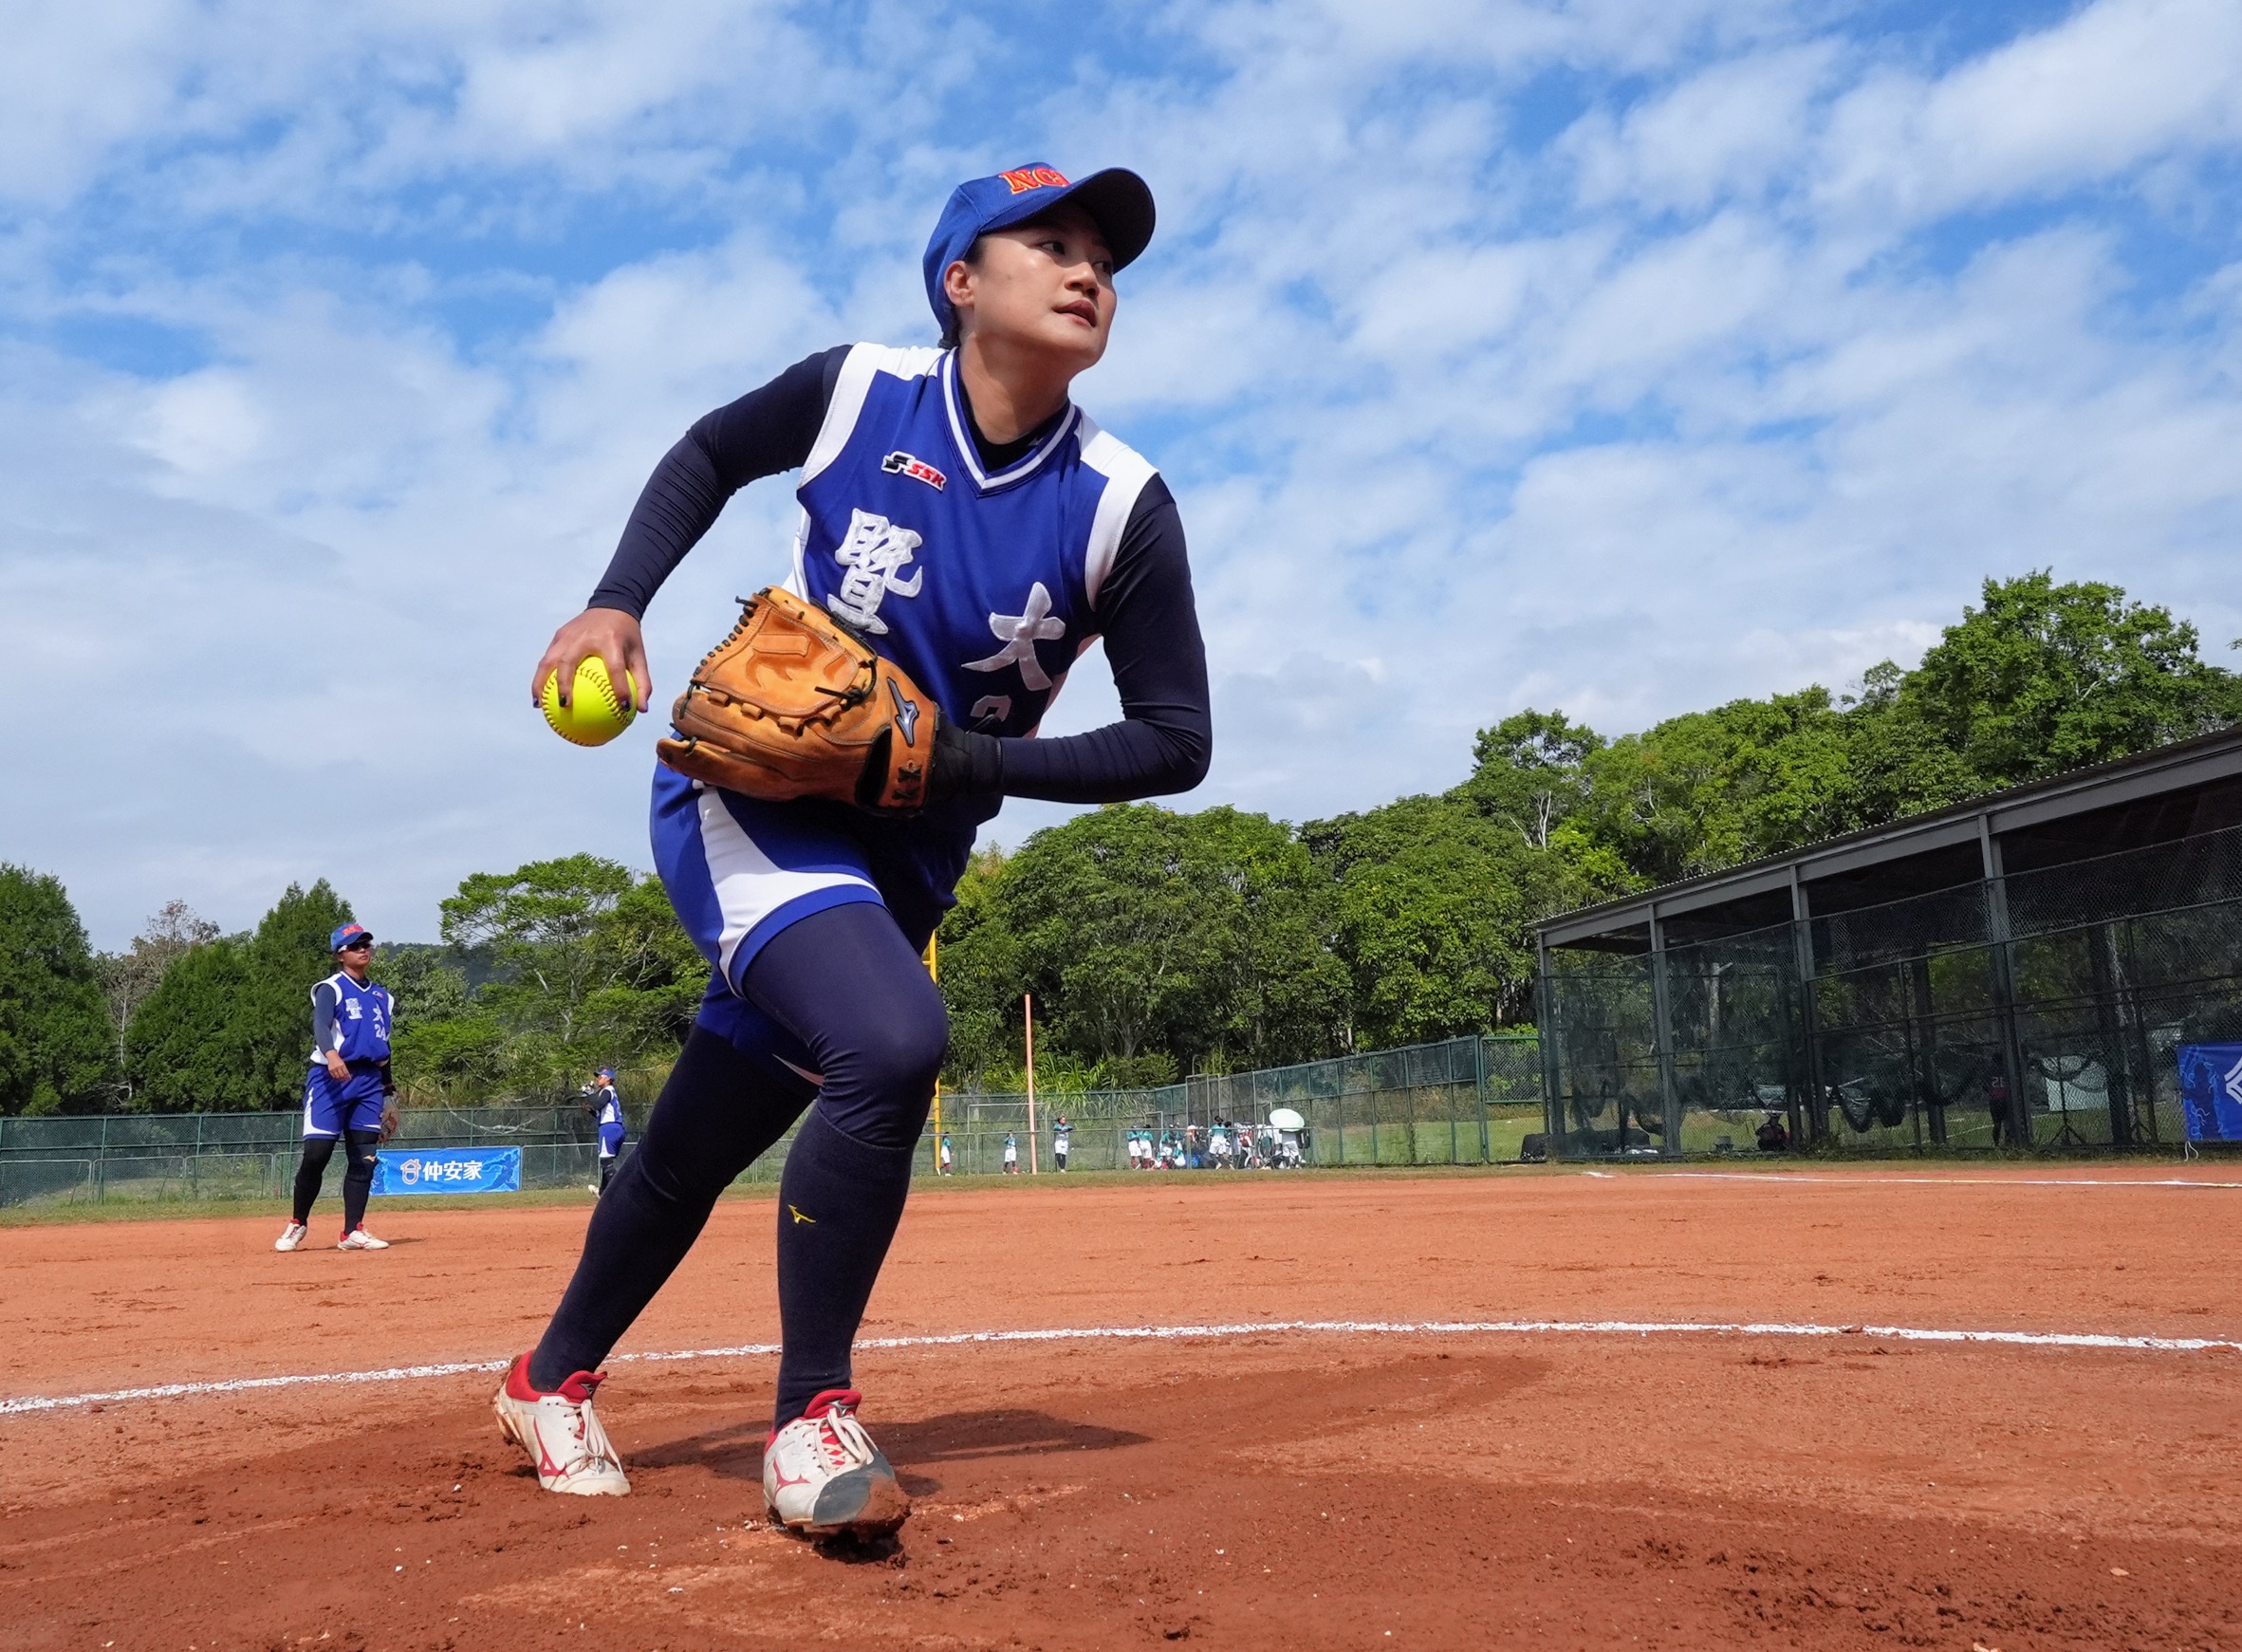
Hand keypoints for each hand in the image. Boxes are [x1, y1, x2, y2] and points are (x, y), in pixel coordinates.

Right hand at [324, 1050, 348, 1083]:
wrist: (332, 1056)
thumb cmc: (339, 1059)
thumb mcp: (343, 1063)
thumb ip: (345, 1068)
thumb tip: (348, 1074)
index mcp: (342, 1065)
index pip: (346, 1072)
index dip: (348, 1076)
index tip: (349, 1078)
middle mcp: (338, 1067)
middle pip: (342, 1075)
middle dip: (345, 1078)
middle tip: (346, 1079)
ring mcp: (334, 1069)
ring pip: (337, 1076)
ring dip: (340, 1079)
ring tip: (342, 1079)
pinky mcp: (330, 1070)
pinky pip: (333, 1076)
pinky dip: (336, 1077)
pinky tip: (338, 1078)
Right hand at [532, 607, 651, 713]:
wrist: (612, 605)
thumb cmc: (627, 638)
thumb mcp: (639, 656)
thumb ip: (642, 683)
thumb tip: (642, 711)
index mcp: (610, 640)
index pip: (614, 667)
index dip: (620, 688)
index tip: (623, 709)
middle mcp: (585, 637)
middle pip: (568, 662)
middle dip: (564, 685)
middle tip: (565, 706)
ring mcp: (569, 634)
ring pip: (549, 660)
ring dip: (540, 683)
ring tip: (539, 705)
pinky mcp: (559, 634)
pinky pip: (547, 658)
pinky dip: (541, 677)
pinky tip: (540, 696)